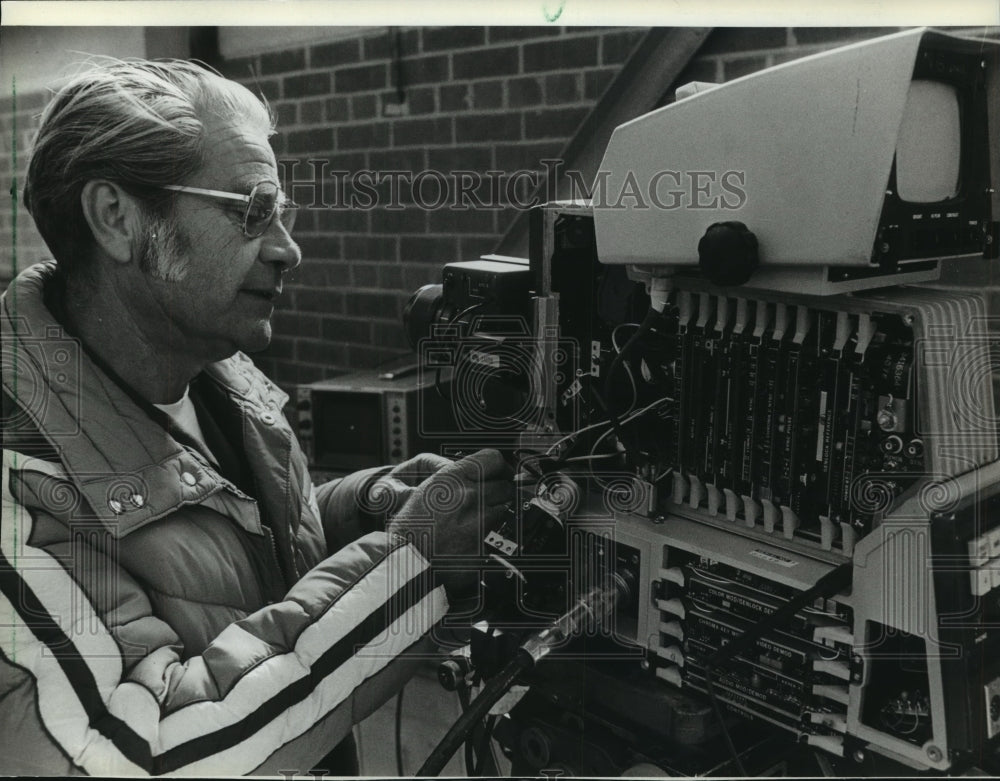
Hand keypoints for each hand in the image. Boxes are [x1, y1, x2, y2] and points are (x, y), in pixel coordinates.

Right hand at [386, 449, 513, 595]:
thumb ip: (457, 478)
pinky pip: (498, 533)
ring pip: (505, 509)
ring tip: (477, 520)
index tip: (499, 472)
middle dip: (499, 491)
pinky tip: (473, 538)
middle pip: (505, 485)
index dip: (499, 466)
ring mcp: (481, 521)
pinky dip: (490, 535)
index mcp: (454, 477)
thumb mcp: (429, 489)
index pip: (494, 458)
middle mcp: (470, 495)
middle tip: (488, 498)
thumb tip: (480, 473)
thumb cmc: (410, 527)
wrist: (405, 560)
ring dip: (497, 512)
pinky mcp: (486, 544)